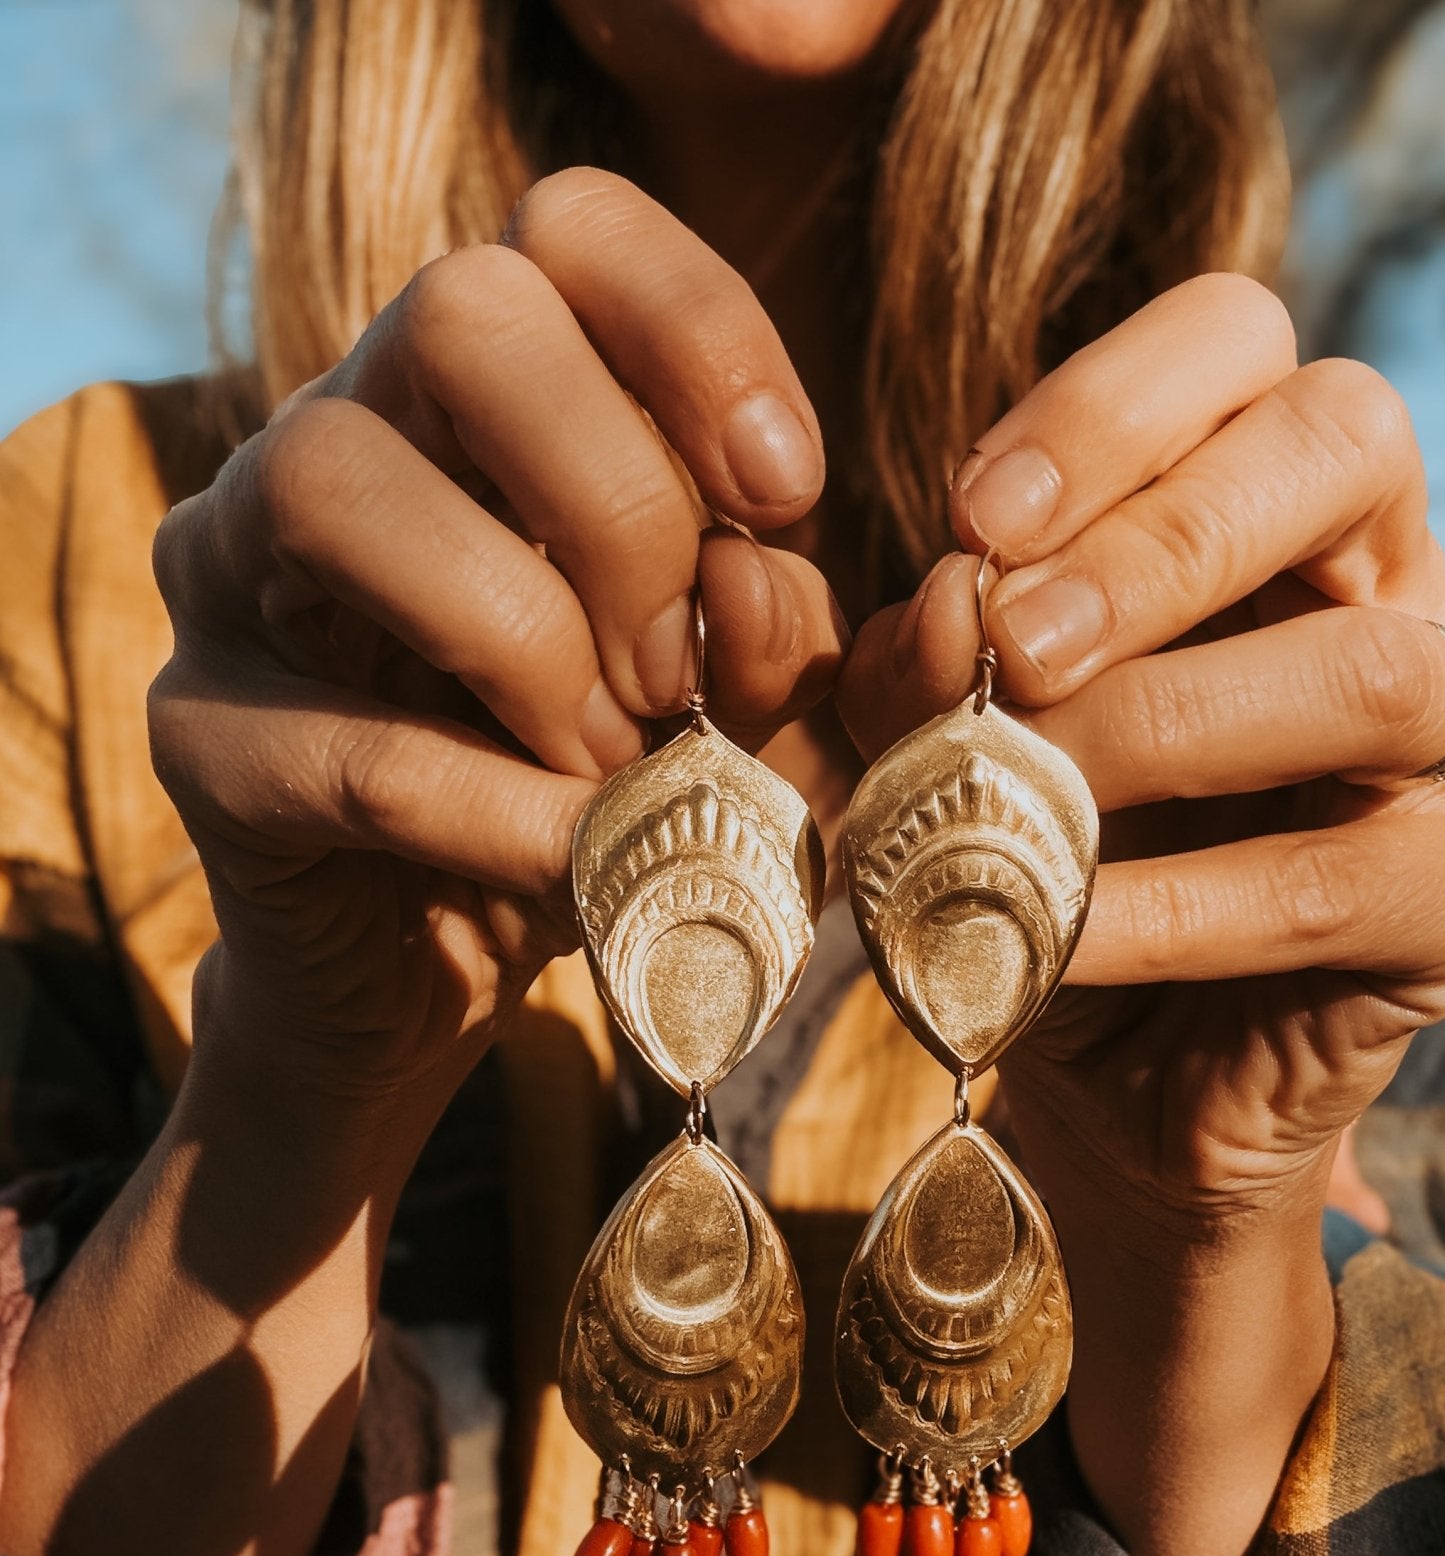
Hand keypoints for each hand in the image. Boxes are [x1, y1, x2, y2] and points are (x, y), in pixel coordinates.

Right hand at [150, 169, 842, 1109]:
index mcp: (481, 396)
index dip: (699, 332)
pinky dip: (500, 812)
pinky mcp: (198, 732)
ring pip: (340, 483)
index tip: (786, 494)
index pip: (568, 230)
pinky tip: (575, 862)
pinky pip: (346, 739)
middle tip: (675, 671)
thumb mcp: (742, 719)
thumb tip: (760, 582)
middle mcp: (344, 433)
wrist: (435, 975)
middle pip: (461, 313)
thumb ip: (782, 645)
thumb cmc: (597, 805)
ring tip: (609, 765)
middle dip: (619, 501)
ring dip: (527, 641)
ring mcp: (236, 571)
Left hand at [840, 273, 1444, 1242]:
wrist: (1108, 1096)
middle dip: (1158, 534)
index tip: (968, 519)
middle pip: (1347, 435)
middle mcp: (1382, 584)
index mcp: (1256, 504)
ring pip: (1369, 664)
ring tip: (1025, 788)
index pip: (1236, 347)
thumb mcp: (904, 756)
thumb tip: (742, 576)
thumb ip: (840, 668)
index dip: (1105, 407)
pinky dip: (1174, 906)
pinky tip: (1054, 928)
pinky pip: (1339, 876)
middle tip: (1013, 648)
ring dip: (1164, 722)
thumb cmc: (1024, 885)